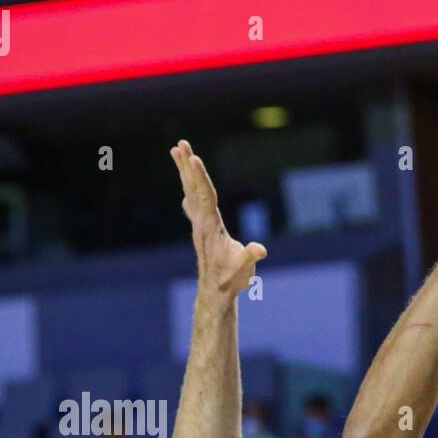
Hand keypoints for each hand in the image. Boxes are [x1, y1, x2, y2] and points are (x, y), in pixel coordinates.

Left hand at [171, 140, 265, 298]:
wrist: (216, 292)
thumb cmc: (232, 279)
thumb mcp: (244, 269)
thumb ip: (250, 257)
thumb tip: (260, 250)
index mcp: (211, 227)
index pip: (205, 196)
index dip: (200, 177)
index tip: (193, 158)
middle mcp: (201, 222)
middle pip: (193, 188)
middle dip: (187, 166)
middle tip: (180, 144)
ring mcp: (199, 225)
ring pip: (190, 192)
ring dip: (185, 171)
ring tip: (177, 151)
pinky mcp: (202, 230)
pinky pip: (193, 203)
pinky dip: (189, 189)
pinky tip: (186, 187)